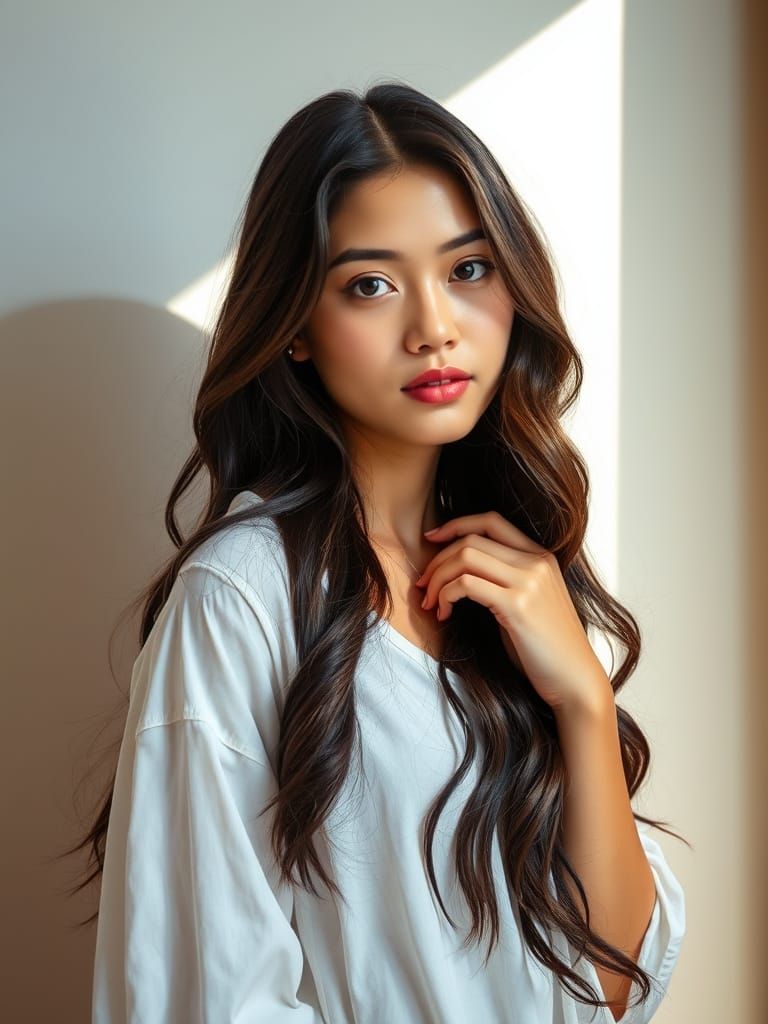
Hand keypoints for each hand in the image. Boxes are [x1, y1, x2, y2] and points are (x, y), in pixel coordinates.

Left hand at [415, 511, 613, 714]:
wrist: (575, 679)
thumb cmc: (546, 648)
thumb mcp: (529, 602)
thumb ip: (505, 580)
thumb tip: (461, 572)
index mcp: (540, 556)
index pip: (491, 521)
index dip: (456, 525)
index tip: (431, 540)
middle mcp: (536, 562)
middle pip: (470, 540)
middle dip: (437, 561)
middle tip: (423, 585)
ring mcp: (528, 582)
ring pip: (464, 558)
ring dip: (437, 579)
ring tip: (431, 603)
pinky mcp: (517, 605)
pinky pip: (466, 584)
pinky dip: (446, 595)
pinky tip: (445, 614)